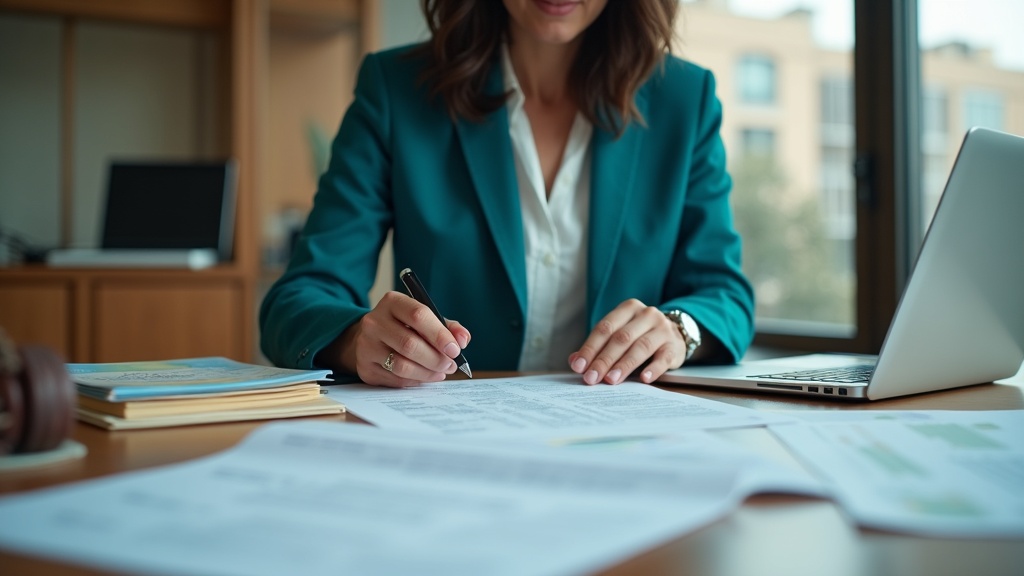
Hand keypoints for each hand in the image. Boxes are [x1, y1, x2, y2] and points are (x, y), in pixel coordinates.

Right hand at [327, 291, 470, 386]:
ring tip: (441, 372)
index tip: (455, 349)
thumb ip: (447, 327)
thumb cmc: (404, 326)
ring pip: (402, 365)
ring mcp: (366, 345)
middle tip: (450, 365)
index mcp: (392, 302)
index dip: (440, 334)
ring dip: (428, 373)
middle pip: (410, 344)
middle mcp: (374, 322)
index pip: (418, 315)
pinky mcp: (365, 367)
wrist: (371, 337)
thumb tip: (463, 340)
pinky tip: (425, 376)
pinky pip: (395, 379)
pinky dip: (416, 380)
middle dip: (436, 358)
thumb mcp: (425, 318)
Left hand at [568, 299, 685, 384]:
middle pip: (621, 338)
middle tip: (591, 378)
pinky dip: (653, 369)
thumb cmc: (640, 336)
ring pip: (640, 347)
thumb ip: (598, 347)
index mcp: (628, 309)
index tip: (578, 366)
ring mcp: (663, 329)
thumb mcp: (619, 335)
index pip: (605, 328)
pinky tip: (644, 379)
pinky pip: (663, 358)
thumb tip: (574, 362)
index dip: (590, 348)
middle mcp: (646, 315)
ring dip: (624, 365)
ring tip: (611, 380)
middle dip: (604, 360)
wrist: (675, 335)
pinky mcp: (674, 345)